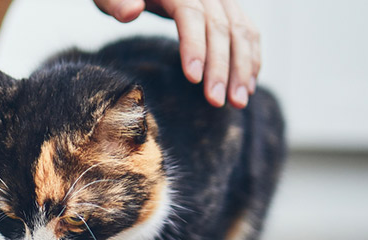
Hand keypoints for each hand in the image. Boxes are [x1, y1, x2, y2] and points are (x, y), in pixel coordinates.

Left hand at [93, 0, 259, 108]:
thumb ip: (116, 2)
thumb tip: (131, 12)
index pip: (191, 14)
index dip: (195, 45)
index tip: (193, 78)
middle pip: (220, 26)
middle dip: (221, 66)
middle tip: (216, 101)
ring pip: (240, 30)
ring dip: (242, 67)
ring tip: (238, 102)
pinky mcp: (228, 10)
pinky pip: (247, 31)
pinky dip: (251, 58)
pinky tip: (247, 86)